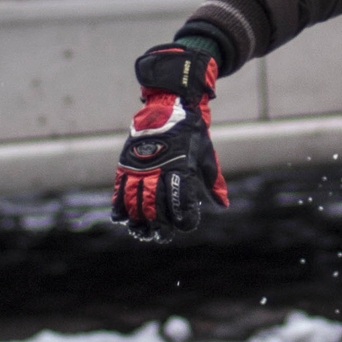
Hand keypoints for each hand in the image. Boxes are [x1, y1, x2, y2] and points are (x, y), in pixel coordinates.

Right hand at [111, 45, 228, 240]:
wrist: (169, 105)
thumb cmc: (192, 132)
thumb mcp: (206, 156)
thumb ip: (214, 181)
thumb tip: (223, 204)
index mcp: (182, 169)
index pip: (182, 204)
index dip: (185, 220)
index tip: (186, 225)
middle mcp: (160, 170)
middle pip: (156, 209)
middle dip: (160, 227)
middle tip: (163, 235)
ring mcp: (141, 167)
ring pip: (135, 203)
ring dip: (138, 222)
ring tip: (143, 232)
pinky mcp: (127, 163)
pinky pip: (119, 190)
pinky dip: (119, 206)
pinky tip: (123, 218)